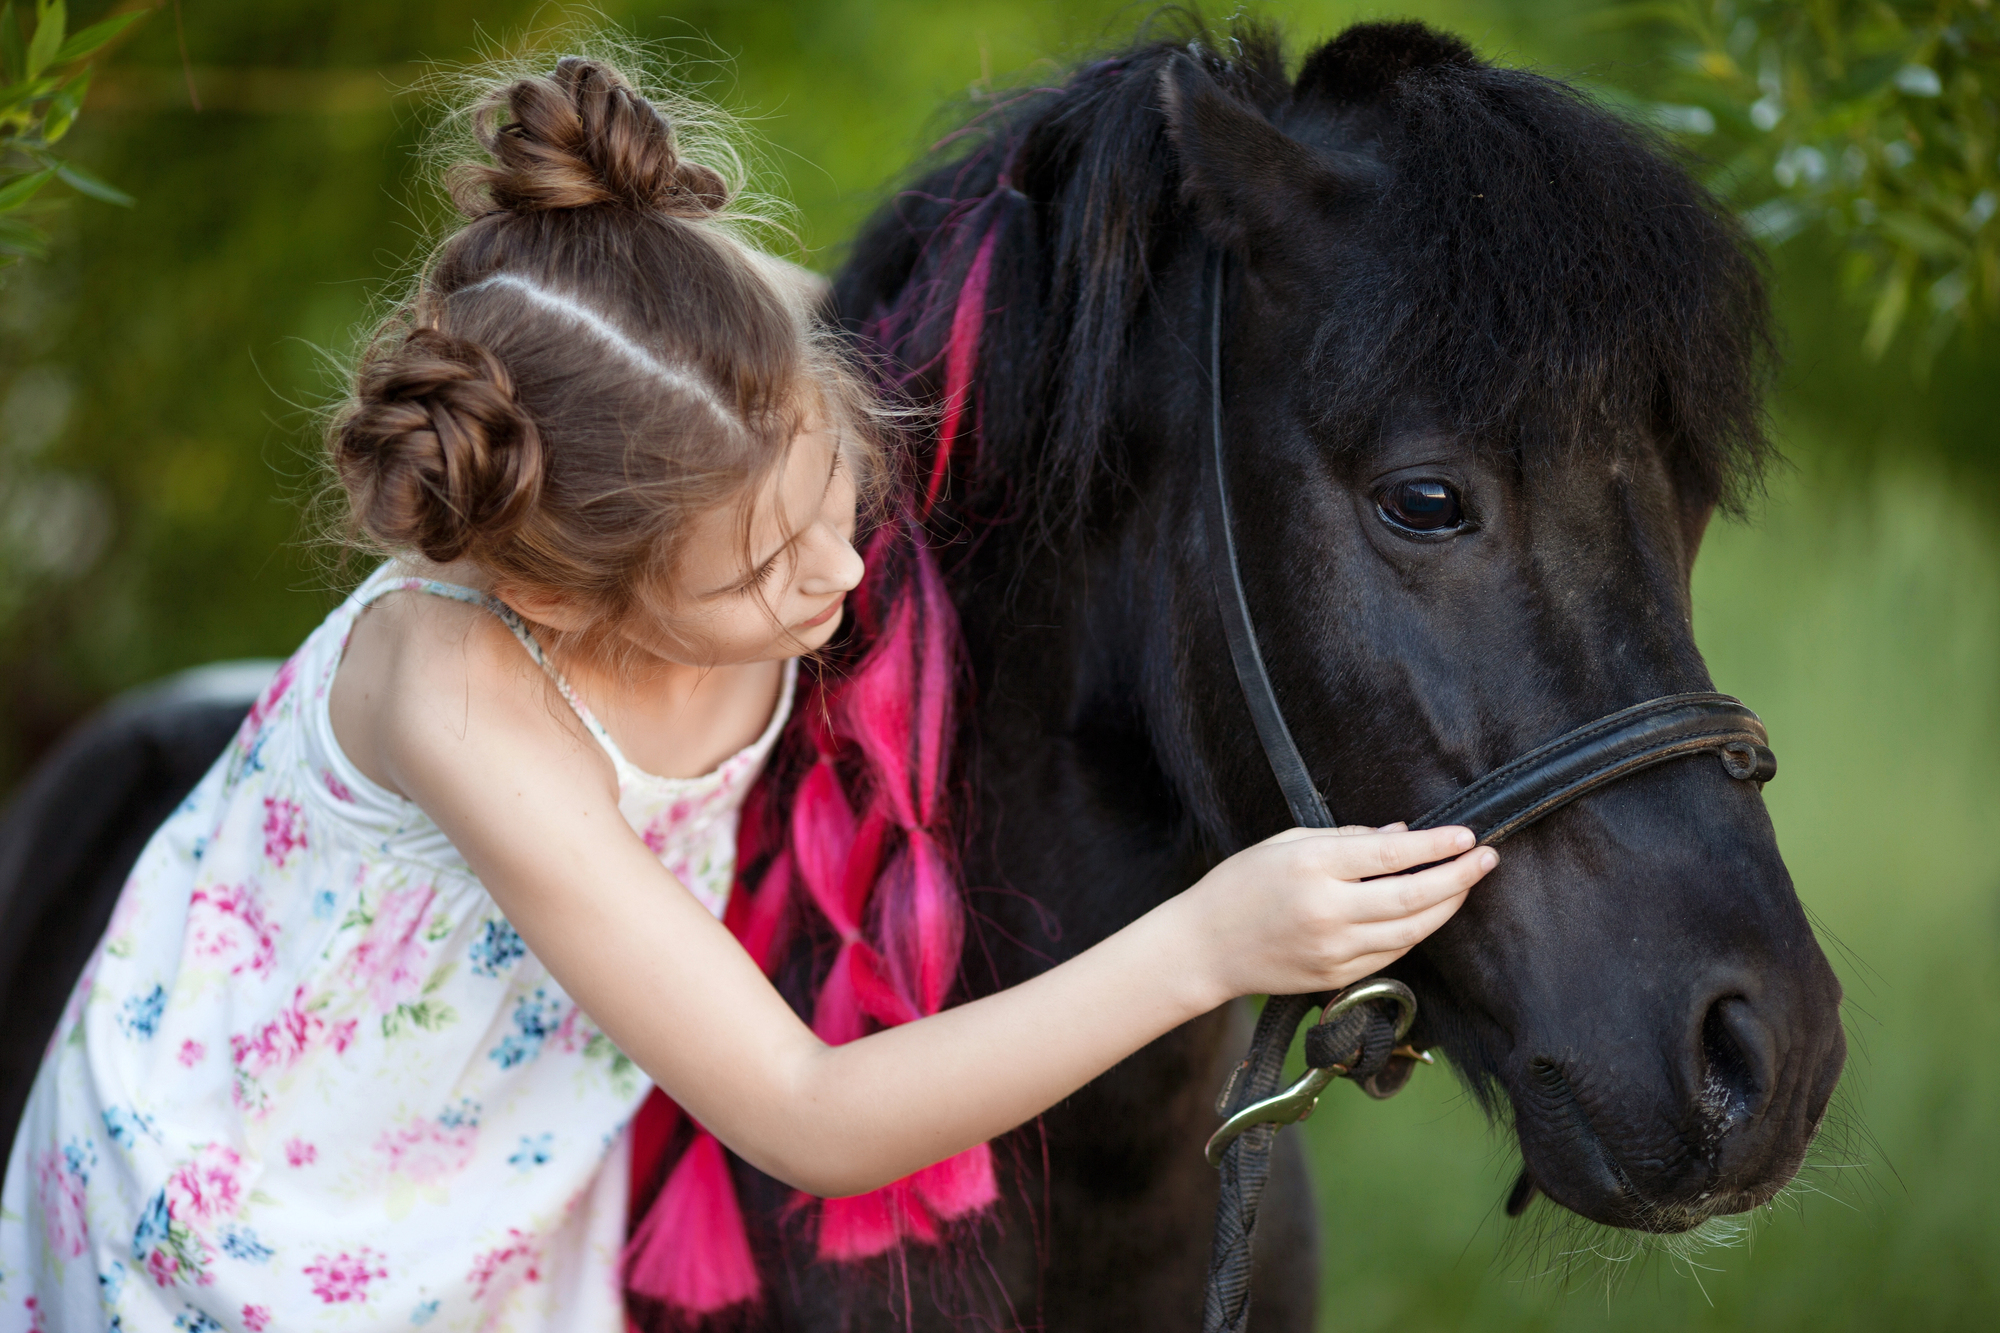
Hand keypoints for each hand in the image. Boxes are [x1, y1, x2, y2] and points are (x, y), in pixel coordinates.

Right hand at [1180, 823, 1495, 1001]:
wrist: (1205, 947)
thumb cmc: (1240, 885)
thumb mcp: (1286, 843)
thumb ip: (1347, 838)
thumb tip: (1402, 835)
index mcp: (1312, 867)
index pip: (1391, 855)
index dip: (1436, 846)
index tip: (1467, 836)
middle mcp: (1327, 911)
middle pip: (1413, 897)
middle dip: (1458, 877)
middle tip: (1487, 859)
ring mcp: (1334, 949)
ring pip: (1411, 930)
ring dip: (1447, 907)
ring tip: (1466, 884)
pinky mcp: (1337, 976)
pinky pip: (1392, 953)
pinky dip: (1417, 931)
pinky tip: (1430, 913)